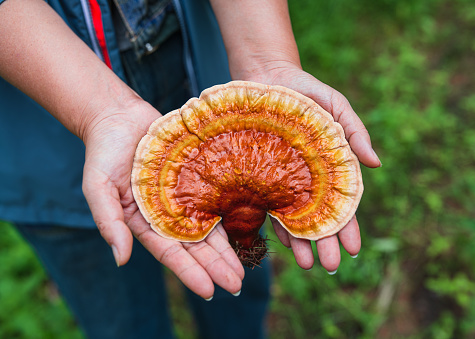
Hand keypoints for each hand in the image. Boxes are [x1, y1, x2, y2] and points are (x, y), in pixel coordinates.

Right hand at [81, 100, 243, 299]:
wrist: (120, 118)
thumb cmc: (104, 152)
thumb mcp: (98, 187)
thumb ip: (109, 222)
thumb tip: (121, 259)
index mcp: (145, 222)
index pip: (170, 253)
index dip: (190, 273)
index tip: (210, 291)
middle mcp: (168, 215)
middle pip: (196, 247)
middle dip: (216, 267)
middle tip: (237, 285)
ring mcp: (184, 198)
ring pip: (210, 228)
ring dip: (227, 249)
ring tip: (245, 269)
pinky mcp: (197, 179)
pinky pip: (217, 199)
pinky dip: (231, 216)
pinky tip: (247, 229)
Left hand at [244, 65, 381, 272]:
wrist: (266, 78)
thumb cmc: (306, 91)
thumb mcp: (337, 106)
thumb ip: (355, 133)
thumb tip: (376, 164)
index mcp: (330, 168)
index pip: (342, 204)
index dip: (348, 227)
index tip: (353, 249)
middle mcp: (307, 180)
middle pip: (318, 218)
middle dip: (325, 243)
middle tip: (329, 266)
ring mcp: (282, 180)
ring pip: (293, 218)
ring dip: (301, 243)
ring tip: (306, 264)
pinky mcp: (259, 176)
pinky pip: (266, 204)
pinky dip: (274, 224)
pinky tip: (281, 243)